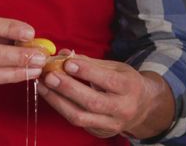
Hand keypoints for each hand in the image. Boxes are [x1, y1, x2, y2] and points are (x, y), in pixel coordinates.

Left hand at [37, 54, 173, 138]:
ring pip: (81, 116)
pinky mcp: (100, 132)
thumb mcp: (115, 67)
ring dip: (58, 101)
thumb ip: (89, 62)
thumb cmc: (125, 83)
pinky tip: (50, 96)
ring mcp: (111, 123)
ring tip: (43, 86)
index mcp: (129, 86)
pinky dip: (61, 108)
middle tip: (49, 75)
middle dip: (68, 88)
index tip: (67, 63)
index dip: (87, 71)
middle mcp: (122, 108)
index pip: (108, 80)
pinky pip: (77, 122)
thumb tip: (64, 54)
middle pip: (92, 101)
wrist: (142, 108)